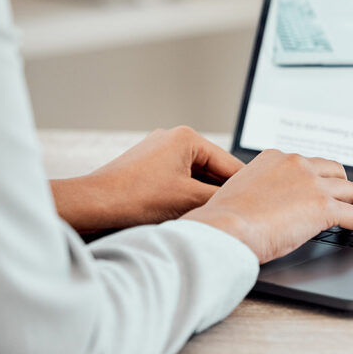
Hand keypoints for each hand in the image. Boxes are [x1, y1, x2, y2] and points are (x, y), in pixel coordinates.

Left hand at [51, 126, 243, 232]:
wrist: (93, 205)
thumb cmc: (136, 198)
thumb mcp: (189, 199)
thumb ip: (220, 198)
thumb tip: (240, 203)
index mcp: (187, 137)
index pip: (229, 164)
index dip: (244, 187)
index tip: (258, 204)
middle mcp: (173, 138)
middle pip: (212, 170)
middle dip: (220, 192)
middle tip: (236, 215)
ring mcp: (158, 151)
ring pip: (195, 176)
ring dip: (202, 196)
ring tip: (212, 217)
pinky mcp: (147, 166)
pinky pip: (177, 180)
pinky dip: (185, 195)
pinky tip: (189, 214)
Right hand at [182, 149, 352, 263]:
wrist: (223, 228)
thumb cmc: (222, 220)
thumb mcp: (239, 193)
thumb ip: (258, 192)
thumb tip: (263, 207)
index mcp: (274, 158)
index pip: (307, 165)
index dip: (320, 178)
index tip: (325, 187)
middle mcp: (296, 164)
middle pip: (334, 171)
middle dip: (346, 186)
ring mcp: (312, 184)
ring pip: (351, 190)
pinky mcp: (324, 207)